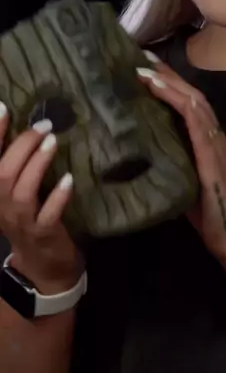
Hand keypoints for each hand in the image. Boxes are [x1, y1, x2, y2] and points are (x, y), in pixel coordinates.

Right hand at [0, 105, 83, 294]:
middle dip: (21, 145)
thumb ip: (21, 163)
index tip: (3, 107)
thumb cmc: (33, 218)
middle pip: (2, 174)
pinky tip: (69, 179)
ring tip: (53, 142)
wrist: (44, 267)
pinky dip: (57, 196)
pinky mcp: (44, 235)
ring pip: (22, 192)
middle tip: (44, 124)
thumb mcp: (19, 192)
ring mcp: (22, 223)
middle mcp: (2, 207)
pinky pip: (47, 215)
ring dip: (37, 164)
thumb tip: (35, 124)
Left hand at [137, 56, 225, 272]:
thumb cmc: (208, 214)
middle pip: (190, 94)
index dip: (169, 84)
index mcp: (206, 139)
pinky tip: (161, 89)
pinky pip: (195, 119)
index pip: (187, 103)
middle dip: (167, 74)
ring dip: (169, 82)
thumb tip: (139, 153)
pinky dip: (177, 100)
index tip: (146, 68)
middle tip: (142, 57)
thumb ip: (168, 162)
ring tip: (145, 69)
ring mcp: (215, 142)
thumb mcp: (181, 180)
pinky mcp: (212, 153)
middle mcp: (213, 134)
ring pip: (193, 100)